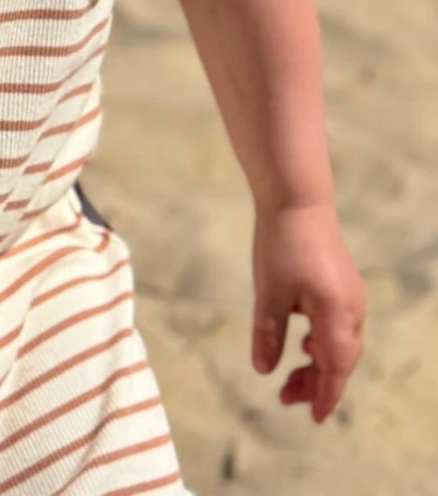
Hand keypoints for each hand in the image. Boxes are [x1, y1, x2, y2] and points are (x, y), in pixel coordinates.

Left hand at [251, 202, 365, 421]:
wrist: (297, 200)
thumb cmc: (281, 243)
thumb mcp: (268, 292)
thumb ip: (268, 334)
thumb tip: (264, 370)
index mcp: (336, 314)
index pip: (336, 368)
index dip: (325, 396)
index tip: (312, 417)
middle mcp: (352, 309)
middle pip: (341, 360)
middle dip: (317, 383)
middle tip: (286, 397)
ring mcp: (352, 296)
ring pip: (342, 344)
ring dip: (319, 364)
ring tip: (291, 377)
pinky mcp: (345, 285)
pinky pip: (340, 327)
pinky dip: (324, 343)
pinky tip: (304, 344)